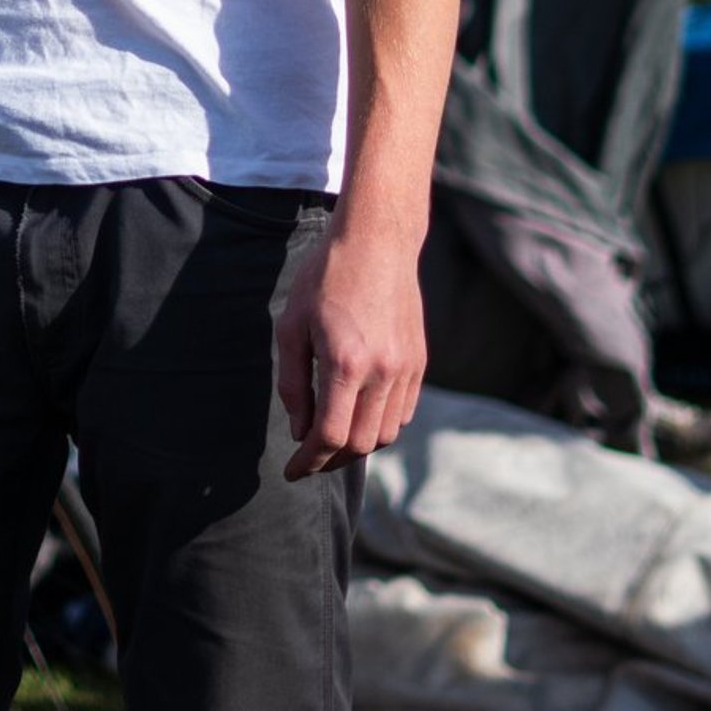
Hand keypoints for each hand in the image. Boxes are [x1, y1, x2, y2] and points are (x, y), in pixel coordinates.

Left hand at [275, 215, 426, 479]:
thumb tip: (299, 429)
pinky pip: (403, 413)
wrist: (377, 240)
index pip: (330, 436)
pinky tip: (360, 415)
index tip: (291, 471)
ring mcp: (406, 369)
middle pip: (361, 445)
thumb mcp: (293, 324)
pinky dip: (381, 425)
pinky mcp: (419, 362)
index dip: (308, 461)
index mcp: (346, 363)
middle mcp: (382, 372)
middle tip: (309, 459)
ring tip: (332, 439)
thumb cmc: (325, 276)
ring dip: (358, 446)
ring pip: (386, 434)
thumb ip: (294, 383)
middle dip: (331, 460)